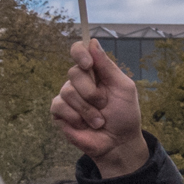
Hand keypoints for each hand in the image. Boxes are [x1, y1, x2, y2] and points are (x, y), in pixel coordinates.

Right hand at [50, 38, 148, 177]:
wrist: (118, 142)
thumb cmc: (124, 115)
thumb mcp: (124, 88)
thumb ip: (108, 67)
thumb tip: (92, 42)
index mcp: (95, 72)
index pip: (79, 51)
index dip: (79, 53)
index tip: (88, 64)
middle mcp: (79, 81)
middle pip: (74, 73)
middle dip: (92, 91)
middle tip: (104, 104)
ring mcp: (67, 96)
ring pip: (68, 92)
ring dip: (88, 109)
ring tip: (99, 120)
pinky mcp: (59, 111)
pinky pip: (59, 106)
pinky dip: (77, 117)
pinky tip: (85, 125)